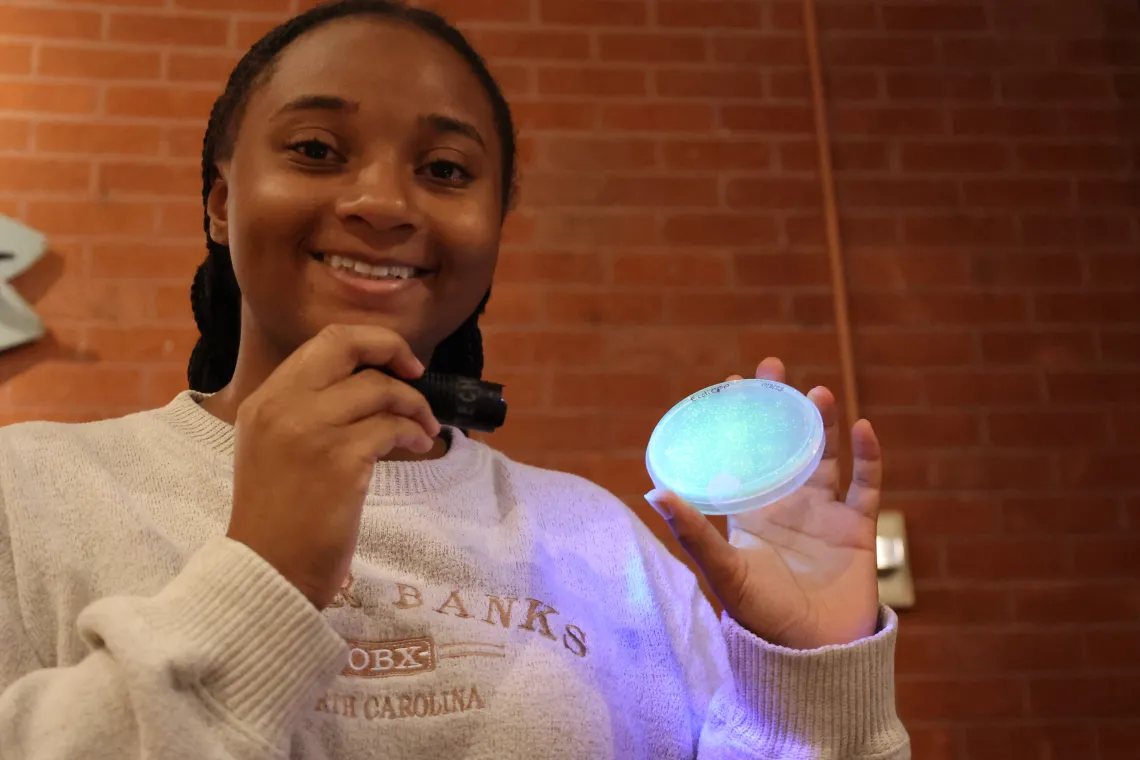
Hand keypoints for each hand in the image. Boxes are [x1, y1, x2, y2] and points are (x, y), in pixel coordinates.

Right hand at [227, 324, 439, 609]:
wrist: (268, 571)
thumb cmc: (280, 516)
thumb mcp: (276, 447)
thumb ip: (308, 409)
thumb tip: (372, 381)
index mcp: (266, 399)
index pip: (324, 341)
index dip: (370, 343)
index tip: (396, 364)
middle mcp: (283, 406)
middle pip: (348, 345)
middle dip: (393, 350)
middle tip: (418, 375)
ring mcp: (311, 430)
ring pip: (379, 388)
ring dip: (414, 405)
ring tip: (424, 429)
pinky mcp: (341, 460)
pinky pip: (392, 427)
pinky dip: (414, 433)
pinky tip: (419, 447)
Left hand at [646, 357, 881, 648]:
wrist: (814, 655)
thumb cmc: (761, 617)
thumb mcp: (723, 571)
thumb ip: (693, 532)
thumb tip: (654, 491)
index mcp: (752, 511)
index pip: (744, 455)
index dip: (740, 420)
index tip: (732, 382)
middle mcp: (789, 505)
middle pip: (786, 443)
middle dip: (781, 406)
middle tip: (773, 367)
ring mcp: (826, 514)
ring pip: (827, 456)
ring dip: (823, 423)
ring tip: (816, 393)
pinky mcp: (859, 528)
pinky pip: (868, 484)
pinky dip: (869, 455)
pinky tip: (864, 427)